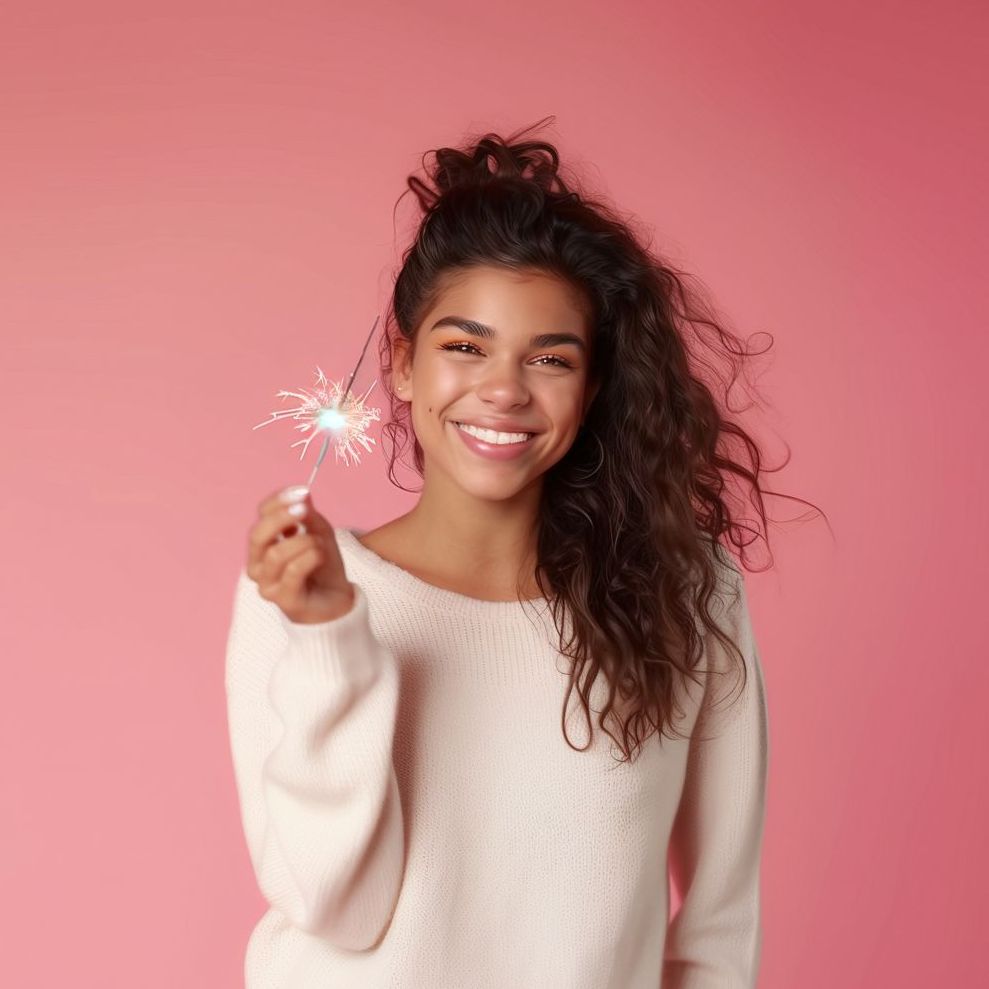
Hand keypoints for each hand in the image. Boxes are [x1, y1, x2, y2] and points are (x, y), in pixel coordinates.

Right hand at [246, 486, 355, 623]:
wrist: (337, 601)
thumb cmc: (323, 566)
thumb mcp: (320, 533)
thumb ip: (309, 515)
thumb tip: (302, 494)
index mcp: (264, 544)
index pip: (261, 515)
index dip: (279, 500)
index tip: (302, 491)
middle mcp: (257, 564)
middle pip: (258, 534)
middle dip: (281, 518)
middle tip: (304, 511)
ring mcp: (266, 584)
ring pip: (277, 553)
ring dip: (305, 543)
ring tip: (320, 546)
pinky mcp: (281, 600)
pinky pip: (293, 571)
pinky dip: (312, 558)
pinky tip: (320, 557)